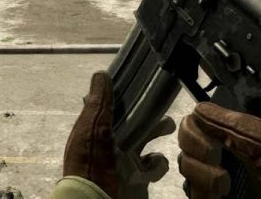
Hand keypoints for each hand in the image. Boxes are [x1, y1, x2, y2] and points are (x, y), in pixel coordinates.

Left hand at [63, 71, 174, 198]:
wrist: (97, 198)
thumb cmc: (91, 159)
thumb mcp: (92, 125)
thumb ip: (99, 101)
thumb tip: (101, 74)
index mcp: (96, 128)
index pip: (112, 106)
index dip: (126, 95)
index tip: (141, 83)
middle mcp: (110, 142)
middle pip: (132, 120)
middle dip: (147, 111)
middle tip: (161, 103)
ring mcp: (125, 160)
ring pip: (146, 140)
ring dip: (157, 131)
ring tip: (169, 125)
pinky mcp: (138, 177)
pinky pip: (153, 166)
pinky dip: (158, 162)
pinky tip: (156, 160)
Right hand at [178, 102, 260, 198]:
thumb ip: (237, 122)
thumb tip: (200, 109)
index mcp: (245, 133)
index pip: (203, 118)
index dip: (198, 120)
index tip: (205, 128)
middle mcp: (230, 154)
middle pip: (187, 139)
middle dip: (194, 144)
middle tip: (213, 155)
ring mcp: (222, 180)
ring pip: (185, 166)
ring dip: (198, 170)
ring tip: (222, 182)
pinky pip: (192, 192)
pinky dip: (200, 190)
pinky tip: (217, 194)